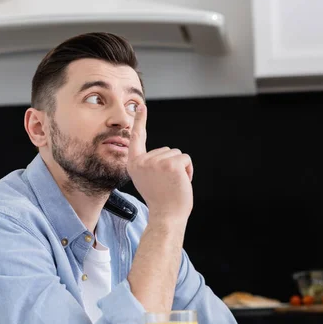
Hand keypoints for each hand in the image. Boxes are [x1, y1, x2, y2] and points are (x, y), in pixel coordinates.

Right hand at [127, 104, 193, 222]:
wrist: (166, 216)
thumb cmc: (160, 201)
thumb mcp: (148, 179)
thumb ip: (150, 165)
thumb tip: (164, 155)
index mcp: (134, 164)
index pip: (137, 139)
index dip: (139, 122)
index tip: (141, 107)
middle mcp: (143, 161)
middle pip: (166, 150)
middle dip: (172, 164)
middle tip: (167, 184)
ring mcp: (156, 161)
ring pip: (177, 154)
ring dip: (180, 168)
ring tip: (173, 184)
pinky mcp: (171, 164)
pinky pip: (185, 159)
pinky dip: (188, 170)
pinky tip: (182, 182)